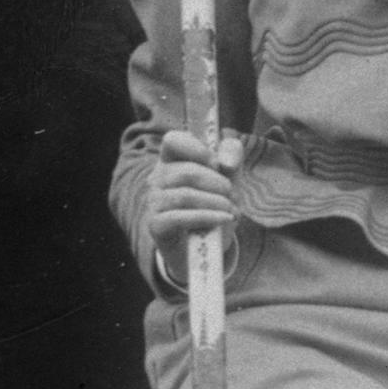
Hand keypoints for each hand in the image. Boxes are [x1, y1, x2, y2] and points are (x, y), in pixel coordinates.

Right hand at [148, 127, 247, 245]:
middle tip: (234, 197)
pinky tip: (224, 219)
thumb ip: (231, 159)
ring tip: (232, 212)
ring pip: (184, 195)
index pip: (172, 140)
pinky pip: (180, 218)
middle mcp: (157, 178)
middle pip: (186, 172)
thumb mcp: (228, 179)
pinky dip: (208, 218)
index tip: (217, 164)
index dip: (197, 148)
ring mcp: (154, 202)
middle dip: (218, 184)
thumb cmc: (214, 207)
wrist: (205, 248)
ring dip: (216, 203)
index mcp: (171, 160)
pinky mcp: (156, 225)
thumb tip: (226, 160)